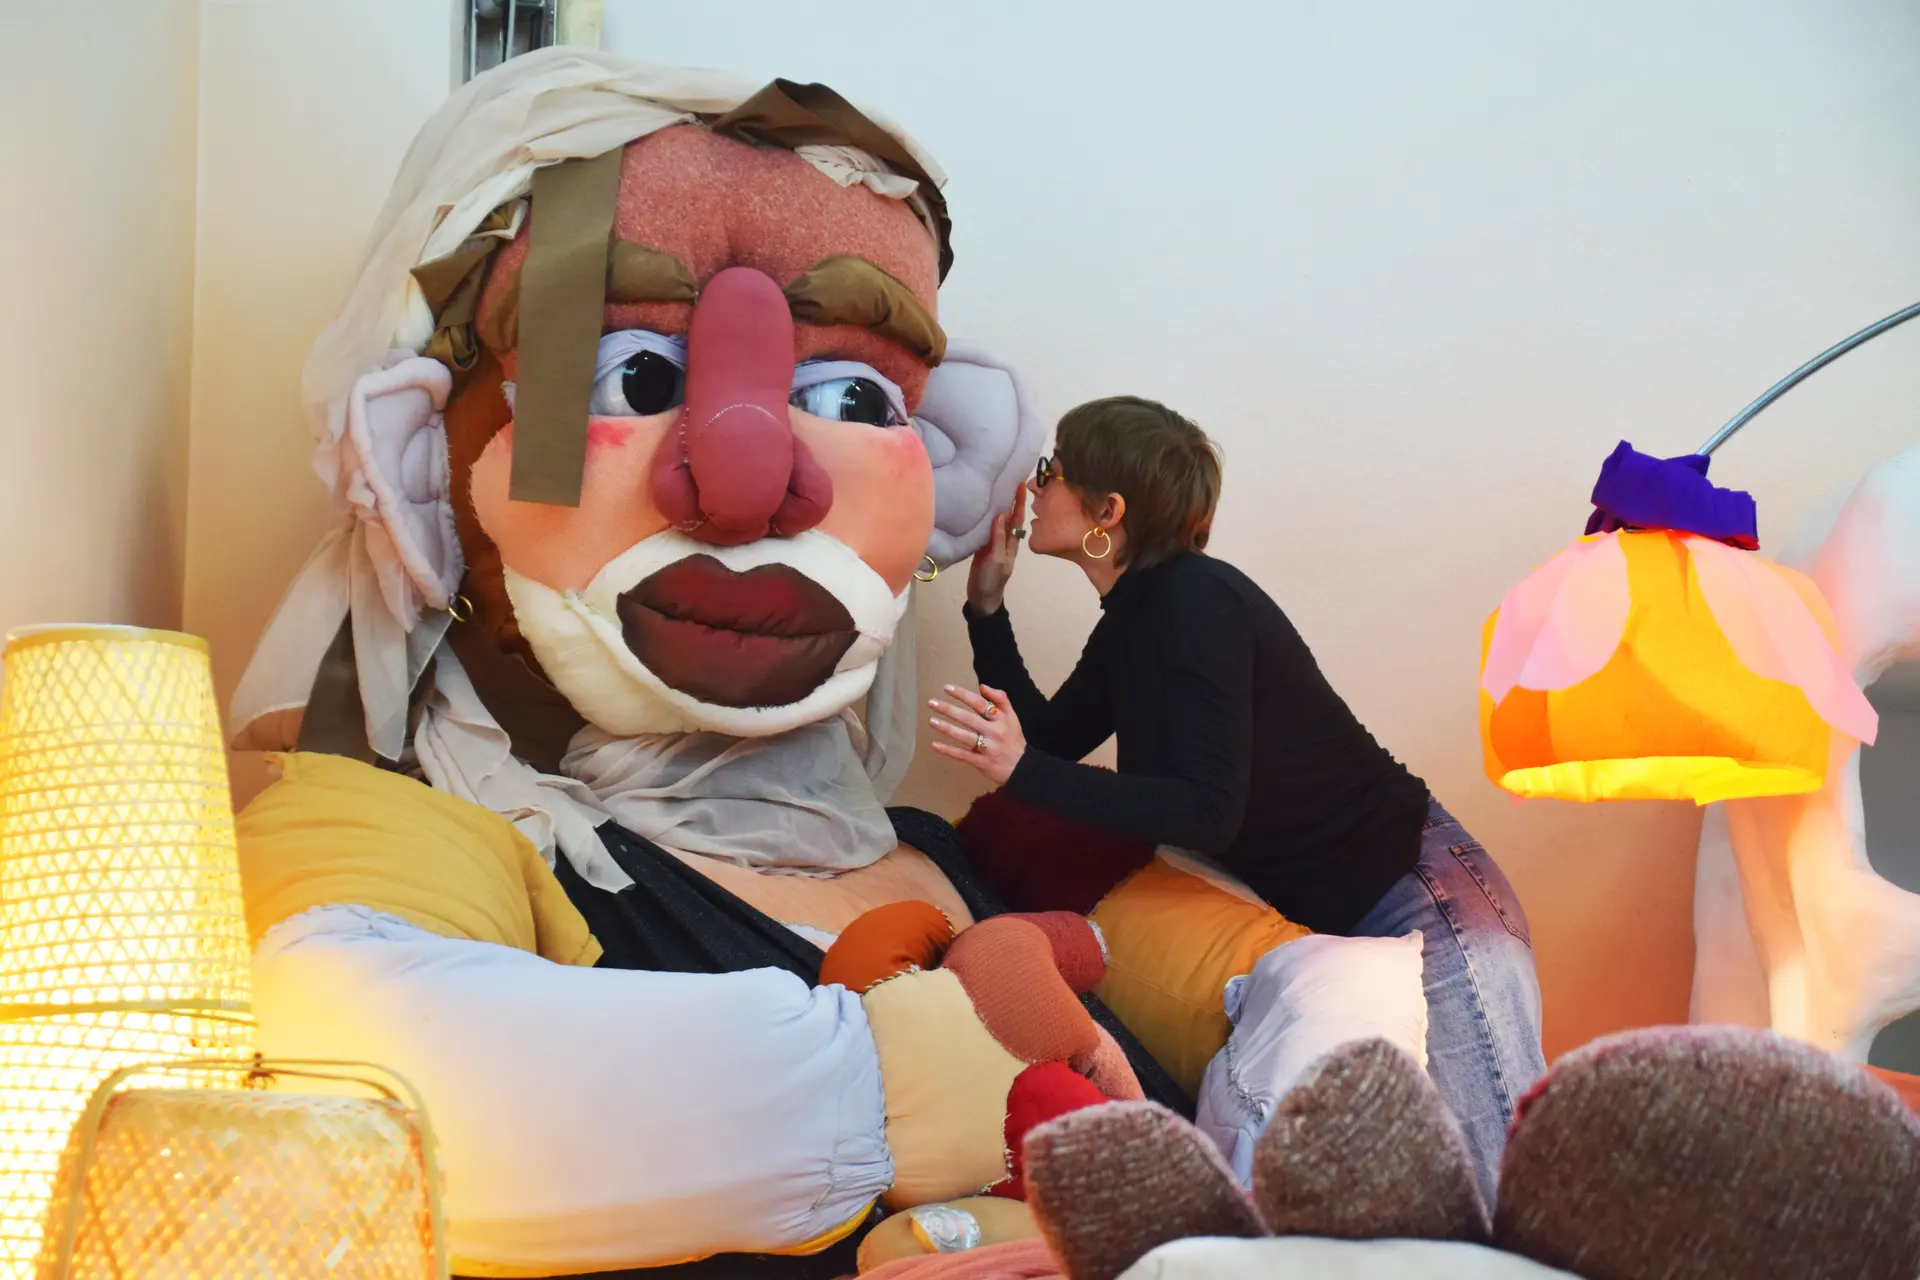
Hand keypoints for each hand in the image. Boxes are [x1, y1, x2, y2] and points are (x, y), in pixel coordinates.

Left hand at [928, 684, 1025, 784]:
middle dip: (949, 710)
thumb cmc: (1013, 740)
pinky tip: (934, 745)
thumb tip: (982, 687)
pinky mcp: (981, 762)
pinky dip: (948, 750)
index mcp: (1001, 719)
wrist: (1023, 768)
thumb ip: (1001, 700)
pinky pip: (962, 755)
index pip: (980, 703)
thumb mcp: (1013, 717)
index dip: (963, 695)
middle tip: (931, 702)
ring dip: (946, 728)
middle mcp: (994, 732)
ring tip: (931, 720)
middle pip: (969, 719)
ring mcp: (987, 748)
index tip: (947, 688)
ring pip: (964, 736)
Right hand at [966, 489, 1026, 615]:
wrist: (982, 599)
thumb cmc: (992, 581)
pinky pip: (984, 529)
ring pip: (996, 521)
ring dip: (996, 506)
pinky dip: (983, 518)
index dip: (1019, 502)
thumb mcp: (996, 560)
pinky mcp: (981, 547)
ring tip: (993, 487)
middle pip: (1007, 516)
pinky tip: (979, 508)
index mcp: (1011, 543)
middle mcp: (1004, 540)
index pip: (1017, 518)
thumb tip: (1000, 514)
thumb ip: (998, 539)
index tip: (1020, 484)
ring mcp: (992, 543)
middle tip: (1006, 479)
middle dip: (1009, 499)